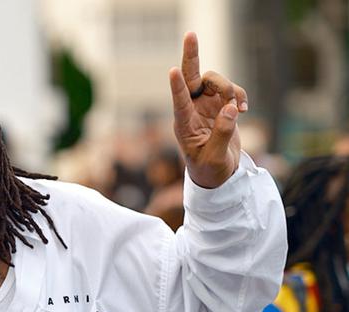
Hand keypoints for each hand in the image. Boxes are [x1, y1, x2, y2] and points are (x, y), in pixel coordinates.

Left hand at [169, 32, 247, 188]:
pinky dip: (239, 95)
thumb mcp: (214, 157)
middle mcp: (191, 109)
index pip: (179, 102)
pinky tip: (243, 109)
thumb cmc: (209, 169)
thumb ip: (222, 134)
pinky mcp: (219, 103)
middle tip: (191, 34)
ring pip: (216, 80)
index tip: (172, 72)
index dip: (177, 87)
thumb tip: (231, 109)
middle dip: (191, 56)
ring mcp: (205, 104)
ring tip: (239, 109)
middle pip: (191, 77)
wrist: (217, 172)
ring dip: (230, 89)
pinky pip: (230, 89)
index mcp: (184, 124)